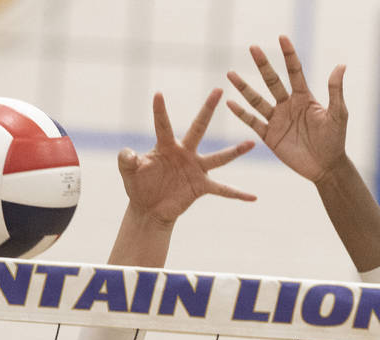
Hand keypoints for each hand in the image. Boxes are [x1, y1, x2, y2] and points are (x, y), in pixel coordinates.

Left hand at [118, 89, 254, 224]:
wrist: (148, 208)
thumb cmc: (139, 186)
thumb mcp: (128, 173)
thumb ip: (126, 160)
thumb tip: (128, 153)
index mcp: (166, 146)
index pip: (163, 125)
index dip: (160, 111)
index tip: (158, 94)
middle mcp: (185, 152)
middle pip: (199, 128)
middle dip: (208, 109)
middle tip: (218, 90)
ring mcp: (196, 169)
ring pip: (219, 157)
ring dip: (235, 151)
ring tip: (252, 143)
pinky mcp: (202, 186)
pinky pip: (223, 190)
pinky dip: (238, 194)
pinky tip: (253, 197)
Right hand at [227, 35, 346, 182]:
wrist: (326, 167)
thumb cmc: (335, 139)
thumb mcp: (338, 114)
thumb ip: (336, 91)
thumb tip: (340, 65)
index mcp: (304, 98)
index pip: (294, 71)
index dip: (289, 55)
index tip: (282, 37)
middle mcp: (288, 105)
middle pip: (272, 81)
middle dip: (263, 65)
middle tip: (253, 48)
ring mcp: (277, 120)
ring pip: (257, 100)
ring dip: (244, 88)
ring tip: (230, 74)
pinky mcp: (270, 136)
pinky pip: (253, 122)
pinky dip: (241, 114)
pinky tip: (230, 103)